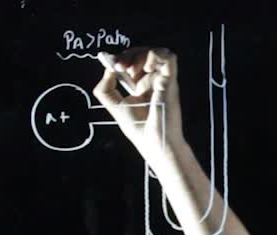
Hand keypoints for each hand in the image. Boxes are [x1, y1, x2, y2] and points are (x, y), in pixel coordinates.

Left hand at [93, 47, 184, 165]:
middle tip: (119, 66)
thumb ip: (105, 87)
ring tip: (132, 69)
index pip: (134, 62)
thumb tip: (108, 69)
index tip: (113, 65)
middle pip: (143, 54)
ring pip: (157, 52)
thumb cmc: (138, 128)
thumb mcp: (113, 105)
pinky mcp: (170, 81)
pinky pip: (169, 58)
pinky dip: (155, 56)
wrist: (153, 141)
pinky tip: (146, 68)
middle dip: (129, 54)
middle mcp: (153, 81)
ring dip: (142, 54)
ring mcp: (163, 80)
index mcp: (141, 86)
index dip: (123, 58)